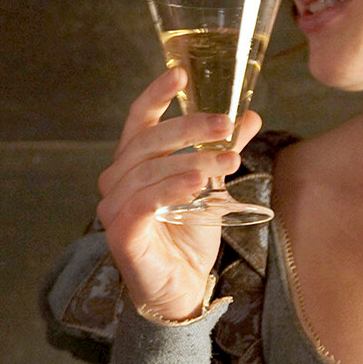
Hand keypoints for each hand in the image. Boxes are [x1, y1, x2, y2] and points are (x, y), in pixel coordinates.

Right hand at [96, 68, 261, 321]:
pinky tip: (197, 185)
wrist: (182, 290)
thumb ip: (222, 150)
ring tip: (227, 161)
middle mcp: (117, 180)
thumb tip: (248, 115)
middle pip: (149, 141)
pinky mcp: (121, 233)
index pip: (139, 119)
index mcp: (134, 163)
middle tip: (226, 124)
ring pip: (149, 171)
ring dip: (192, 161)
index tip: (181, 73)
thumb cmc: (188, 236)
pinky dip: (170, 190)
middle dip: (190, 128)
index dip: (157, 94)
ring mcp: (114, 206)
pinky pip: (143, 203)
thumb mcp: (212, 186)